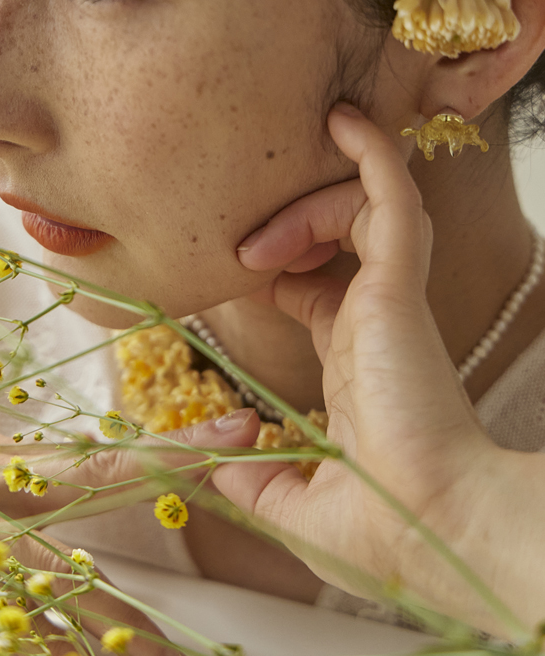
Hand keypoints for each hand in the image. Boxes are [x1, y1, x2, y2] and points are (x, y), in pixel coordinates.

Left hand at [180, 104, 542, 636]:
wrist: (435, 533)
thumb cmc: (383, 531)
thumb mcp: (294, 506)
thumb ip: (251, 478)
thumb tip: (219, 460)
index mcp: (355, 364)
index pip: (316, 288)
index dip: (277, 267)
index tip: (231, 267)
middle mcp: (377, 322)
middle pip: (339, 236)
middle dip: (288, 224)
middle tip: (241, 253)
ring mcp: (393, 298)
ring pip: (362, 207)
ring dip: (304, 206)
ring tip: (257, 245)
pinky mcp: (401, 284)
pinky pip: (391, 195)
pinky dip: (370, 153)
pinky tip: (341, 122)